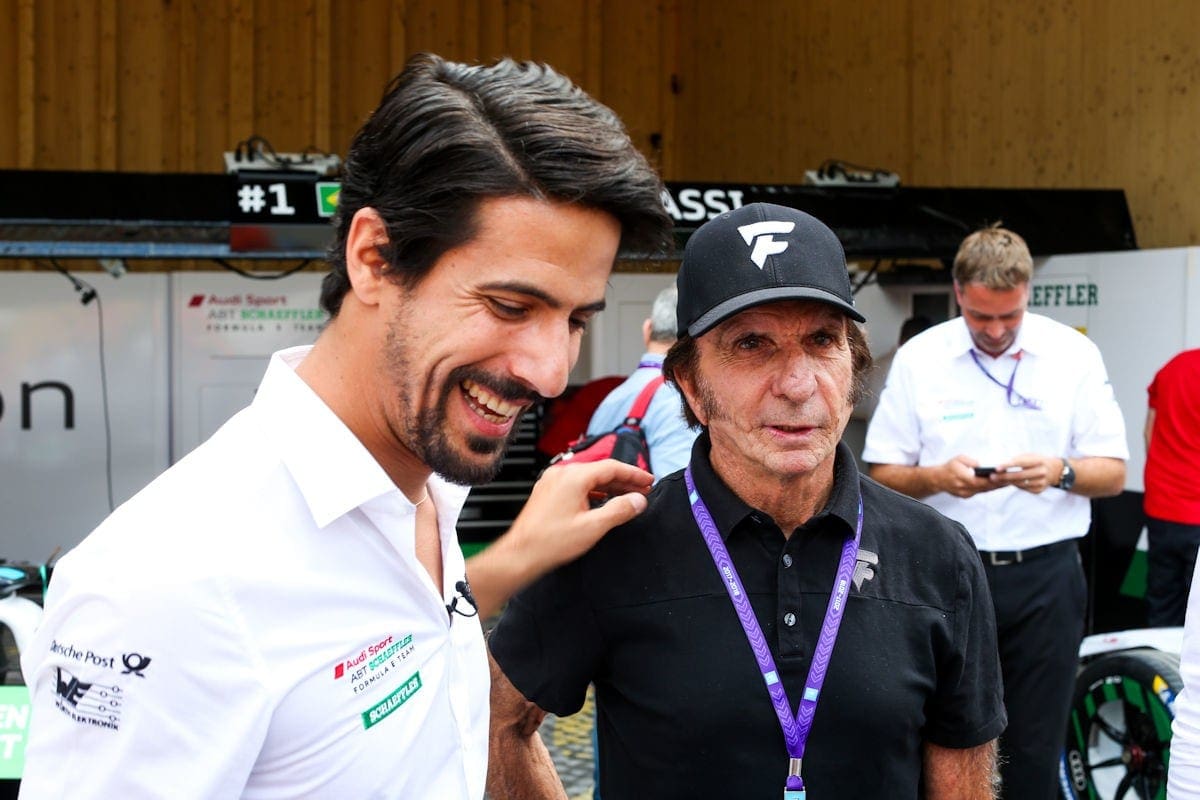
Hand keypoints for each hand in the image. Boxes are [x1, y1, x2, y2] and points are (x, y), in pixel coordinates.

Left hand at [466, 459, 652, 617]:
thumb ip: (619, 510)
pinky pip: (577, 486)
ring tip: (628, 497)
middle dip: (624, 480)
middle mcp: (561, 474)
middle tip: (644, 489)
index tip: (649, 480)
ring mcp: (552, 482)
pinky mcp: (548, 493)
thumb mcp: (593, 527)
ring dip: (610, 487)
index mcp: (573, 477)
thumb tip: (638, 500)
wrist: (520, 555)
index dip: (634, 474)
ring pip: (589, 478)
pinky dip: (594, 492)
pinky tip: (604, 502)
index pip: (612, 467)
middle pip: (600, 471)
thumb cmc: (550, 542)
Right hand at [940, 455, 1004, 497]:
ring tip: (1007, 482)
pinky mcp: (966, 496)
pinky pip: (979, 492)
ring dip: (995, 487)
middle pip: (986, 487)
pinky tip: (995, 485)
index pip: (983, 481)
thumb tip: (980, 464)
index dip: (994, 480)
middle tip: (1011, 480)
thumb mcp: (959, 459)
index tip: (1005, 476)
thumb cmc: (949, 468)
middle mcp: (966, 488)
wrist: (938, 479)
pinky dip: (988, 488)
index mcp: (964, 478)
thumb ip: (970, 461)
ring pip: (984, 491)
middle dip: (999, 484)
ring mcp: (966, 493)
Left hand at [993, 454, 1060, 493]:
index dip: (1008, 465)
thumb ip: (1018, 459)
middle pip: (1019, 475)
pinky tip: (1009, 482)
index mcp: (1039, 460)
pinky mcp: (1039, 490)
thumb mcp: (1030, 456)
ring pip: (1020, 484)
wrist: (1054, 470)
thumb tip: (1001, 466)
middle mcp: (1042, 472)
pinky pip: (1024, 489)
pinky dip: (1016, 485)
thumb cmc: (1036, 461)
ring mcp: (1042, 482)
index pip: (1021, 463)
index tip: (996, 468)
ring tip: (997, 479)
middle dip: (1004, 476)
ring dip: (1007, 482)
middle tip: (992, 476)